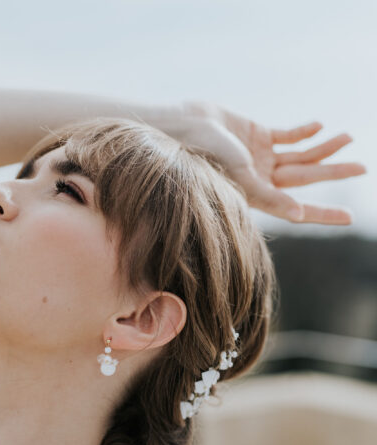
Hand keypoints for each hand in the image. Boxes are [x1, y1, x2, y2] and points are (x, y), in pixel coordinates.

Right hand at [178, 102, 365, 224]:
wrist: (186, 126)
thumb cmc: (206, 155)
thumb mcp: (240, 177)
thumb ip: (270, 196)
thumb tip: (299, 215)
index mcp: (257, 195)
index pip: (296, 208)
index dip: (322, 213)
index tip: (349, 218)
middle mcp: (262, 178)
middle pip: (305, 178)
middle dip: (333, 172)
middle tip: (362, 168)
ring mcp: (261, 156)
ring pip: (300, 155)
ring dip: (324, 148)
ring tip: (348, 138)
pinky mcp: (258, 134)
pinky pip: (287, 135)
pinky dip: (304, 131)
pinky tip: (319, 126)